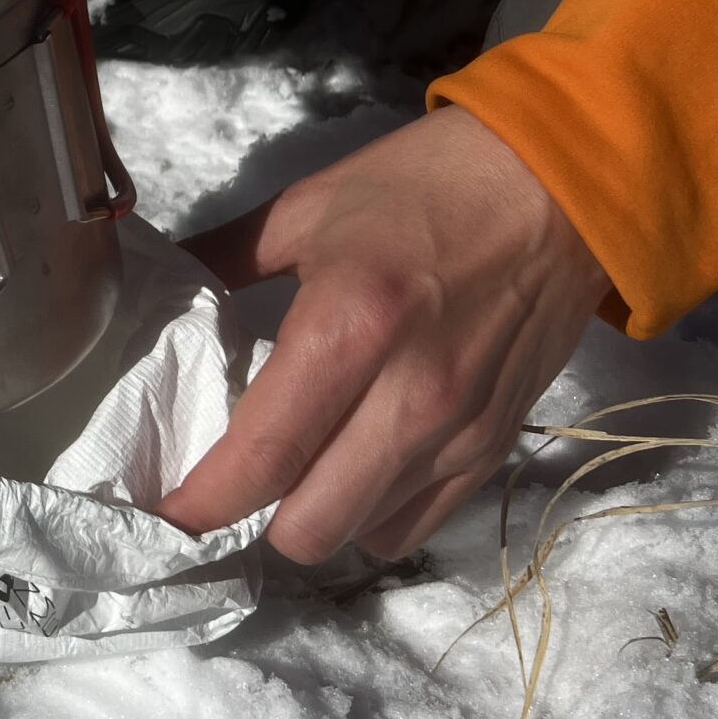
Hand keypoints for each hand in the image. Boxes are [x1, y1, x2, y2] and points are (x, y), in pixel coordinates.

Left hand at [157, 106, 611, 562]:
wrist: (564, 184)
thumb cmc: (426, 184)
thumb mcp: (307, 208)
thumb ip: (221, 259)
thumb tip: (153, 285)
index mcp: (350, 327)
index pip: (262, 456)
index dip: (200, 503)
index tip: (160, 513)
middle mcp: (410, 397)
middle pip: (309, 527)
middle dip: (250, 520)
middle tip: (223, 484)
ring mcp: (461, 431)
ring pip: (360, 535)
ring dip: (311, 516)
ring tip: (286, 474)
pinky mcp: (497, 445)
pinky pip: (417, 523)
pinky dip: (370, 513)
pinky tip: (348, 469)